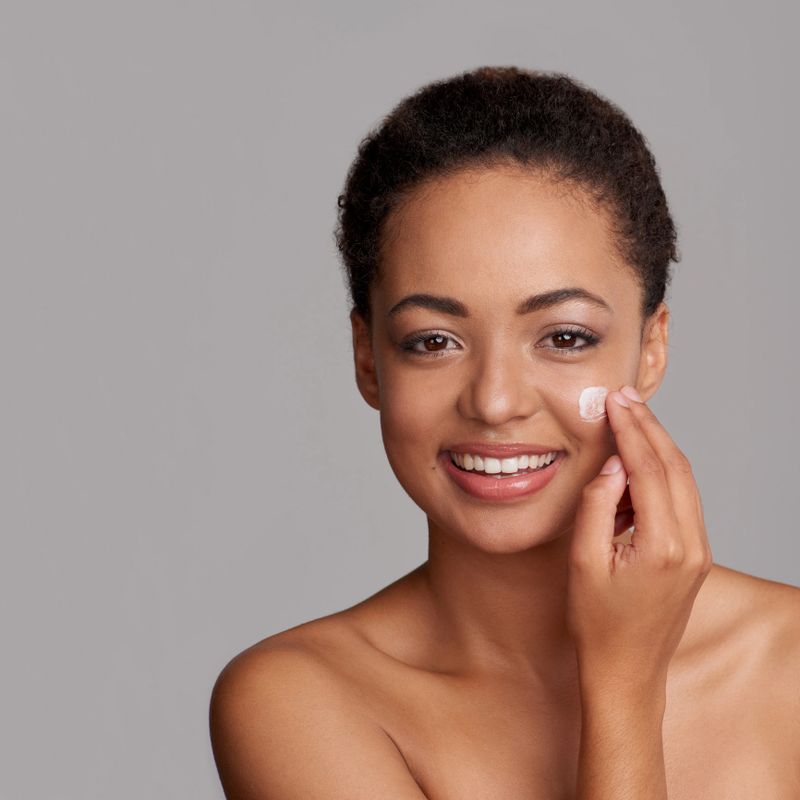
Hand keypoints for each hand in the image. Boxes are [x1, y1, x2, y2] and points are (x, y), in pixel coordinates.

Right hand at [565, 385, 712, 694]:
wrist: (627, 672)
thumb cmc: (597, 624)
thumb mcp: (582, 562)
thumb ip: (597, 506)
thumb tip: (612, 464)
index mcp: (664, 546)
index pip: (650, 469)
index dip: (631, 429)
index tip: (614, 401)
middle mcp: (692, 545)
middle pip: (676, 467)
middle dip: (649, 427)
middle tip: (623, 398)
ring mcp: (699, 552)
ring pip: (684, 481)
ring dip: (657, 448)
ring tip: (627, 422)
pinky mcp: (695, 557)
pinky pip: (682, 502)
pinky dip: (661, 475)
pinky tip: (636, 467)